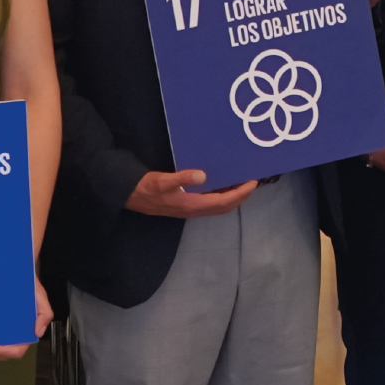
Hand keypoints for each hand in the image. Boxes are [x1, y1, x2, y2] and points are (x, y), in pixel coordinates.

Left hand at [0, 280, 49, 358]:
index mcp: (24, 331)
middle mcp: (13, 334)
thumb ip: (45, 313)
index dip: (2, 351)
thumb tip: (37, 333)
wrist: (15, 271)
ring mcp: (1, 331)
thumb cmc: (28, 285)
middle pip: (0, 353)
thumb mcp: (40, 296)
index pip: (16, 349)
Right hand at [129, 167, 258, 218]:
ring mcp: (192, 209)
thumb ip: (182, 178)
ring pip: (219, 206)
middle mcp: (195, 209)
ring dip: (232, 198)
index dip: (240, 194)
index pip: (224, 201)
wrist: (132, 196)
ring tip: (241, 184)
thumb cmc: (147, 188)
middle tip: (252, 183)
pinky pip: (211, 203)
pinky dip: (222, 196)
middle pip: (225, 207)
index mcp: (193, 204)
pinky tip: (223, 185)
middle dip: (241, 196)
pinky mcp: (187, 205)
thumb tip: (203, 175)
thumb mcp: (163, 180)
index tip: (252, 183)